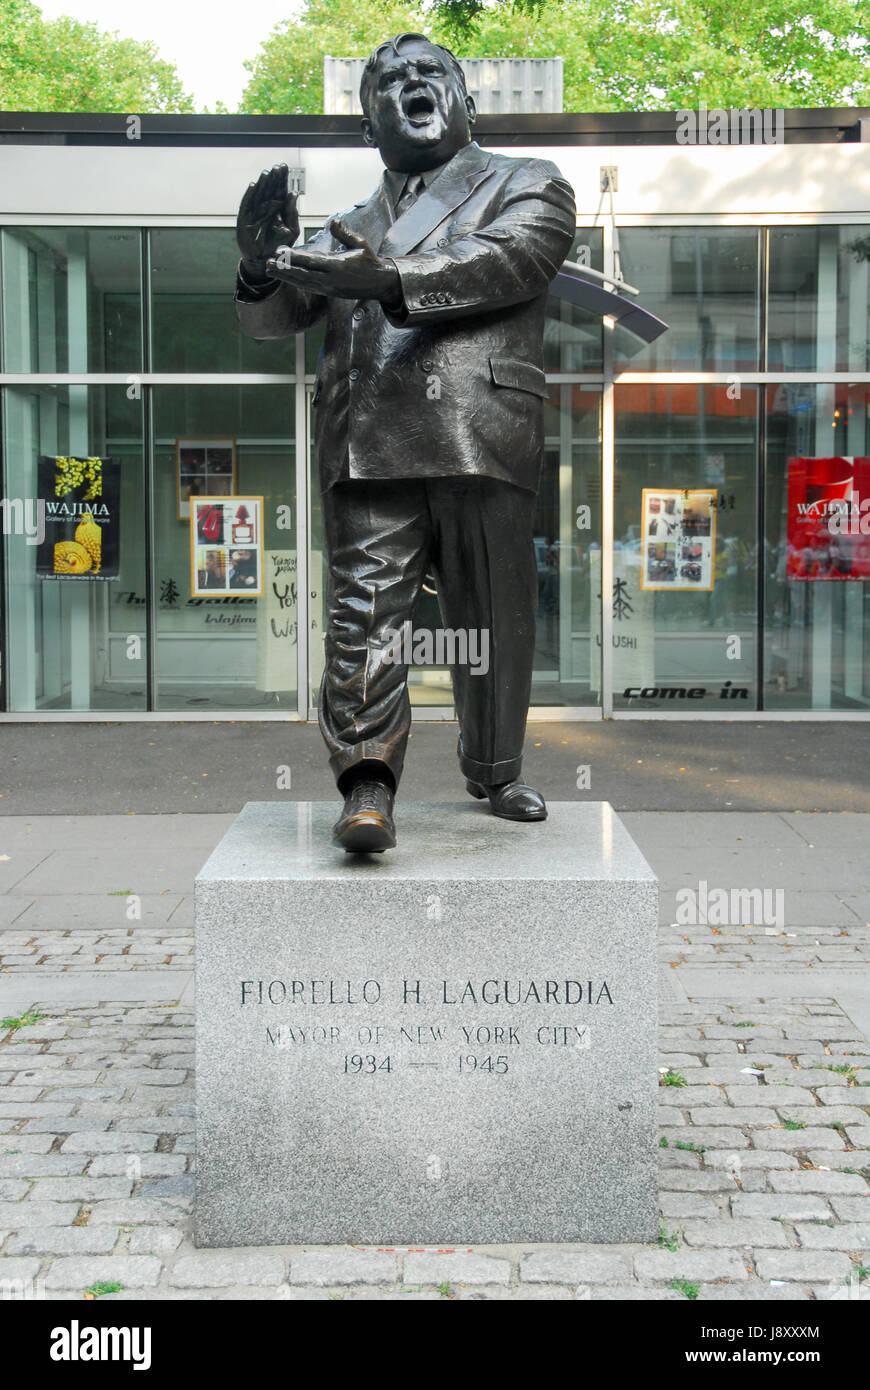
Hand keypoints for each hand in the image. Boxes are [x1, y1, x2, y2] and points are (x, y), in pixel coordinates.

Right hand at [237, 164, 299, 279]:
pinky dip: (249, 196)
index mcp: (278, 209)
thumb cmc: (279, 245)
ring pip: (259, 194)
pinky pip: (247, 205)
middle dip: (273, 178)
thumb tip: (293, 194)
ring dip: (262, 183)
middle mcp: (266, 208)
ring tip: (266, 173)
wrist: (266, 260)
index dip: (282, 179)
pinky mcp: (245, 219)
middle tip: (277, 167)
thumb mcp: (292, 230)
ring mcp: (255, 212)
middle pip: (269, 189)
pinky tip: (252, 186)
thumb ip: (293, 213)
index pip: (280, 191)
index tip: (284, 168)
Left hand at [266, 218, 401, 304]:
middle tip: (267, 263)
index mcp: (338, 266)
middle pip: (303, 275)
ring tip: (270, 270)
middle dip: (284, 270)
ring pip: (303, 283)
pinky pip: (309, 287)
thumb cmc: (369, 260)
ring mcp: (329, 288)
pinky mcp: (329, 293)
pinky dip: (296, 282)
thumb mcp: (360, 243)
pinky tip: (285, 277)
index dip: (294, 257)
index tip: (280, 252)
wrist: (379, 283)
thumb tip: (333, 221)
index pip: (311, 261)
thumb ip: (344, 233)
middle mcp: (331, 279)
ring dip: (286, 277)